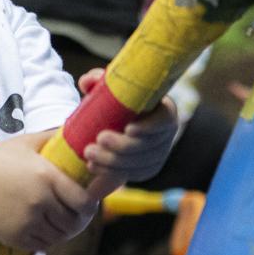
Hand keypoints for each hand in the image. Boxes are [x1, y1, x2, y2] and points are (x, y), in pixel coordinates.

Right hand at [0, 131, 99, 252]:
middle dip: (79, 219)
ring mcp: (27, 222)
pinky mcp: (15, 237)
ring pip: (60, 236)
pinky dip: (48, 240)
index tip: (89, 201)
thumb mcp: (24, 143)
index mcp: (45, 177)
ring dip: (64, 231)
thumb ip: (52, 137)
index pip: (83, 201)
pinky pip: (43, 245)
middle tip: (79, 215)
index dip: (90, 204)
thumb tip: (78, 129)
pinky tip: (47, 229)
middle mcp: (39, 202)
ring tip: (64, 222)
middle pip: (74, 222)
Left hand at [76, 69, 178, 193]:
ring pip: (139, 163)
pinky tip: (93, 166)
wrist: (118, 122)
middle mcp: (166, 134)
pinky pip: (132, 174)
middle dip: (123, 145)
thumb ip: (99, 80)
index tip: (128, 128)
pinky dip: (111, 171)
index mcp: (164, 110)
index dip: (149, 126)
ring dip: (112, 160)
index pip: (165, 119)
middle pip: (148, 145)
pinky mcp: (148, 169)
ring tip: (89, 153)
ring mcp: (159, 154)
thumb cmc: (118, 100)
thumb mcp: (111, 87)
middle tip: (100, 138)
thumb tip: (87, 82)